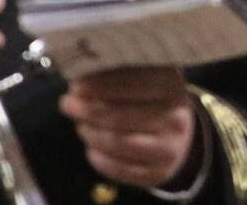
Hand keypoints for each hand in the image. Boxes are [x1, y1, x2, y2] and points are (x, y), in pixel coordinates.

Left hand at [60, 67, 197, 189]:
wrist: (179, 133)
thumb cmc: (152, 98)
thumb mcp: (145, 77)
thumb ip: (117, 73)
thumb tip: (80, 75)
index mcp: (171, 86)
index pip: (129, 84)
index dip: (98, 85)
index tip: (75, 85)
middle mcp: (175, 117)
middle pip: (119, 116)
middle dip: (86, 110)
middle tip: (67, 104)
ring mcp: (169, 148)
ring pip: (117, 143)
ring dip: (90, 133)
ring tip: (80, 125)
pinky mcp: (159, 172)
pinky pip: (120, 169)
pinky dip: (99, 159)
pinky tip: (90, 148)